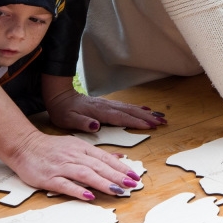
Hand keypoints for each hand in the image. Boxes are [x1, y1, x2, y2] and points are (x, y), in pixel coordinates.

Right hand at [4, 129, 142, 200]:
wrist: (24, 146)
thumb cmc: (51, 148)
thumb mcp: (76, 145)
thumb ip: (97, 153)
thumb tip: (119, 157)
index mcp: (81, 148)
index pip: (105, 158)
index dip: (120, 167)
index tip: (134, 175)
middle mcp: (74, 156)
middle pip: (98, 166)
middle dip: (117, 176)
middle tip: (132, 184)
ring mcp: (61, 167)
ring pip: (85, 174)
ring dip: (102, 183)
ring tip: (117, 191)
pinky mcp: (49, 178)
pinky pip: (66, 185)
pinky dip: (78, 190)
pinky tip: (90, 197)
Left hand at [43, 75, 166, 132]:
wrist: (60, 97)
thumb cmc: (64, 111)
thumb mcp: (68, 120)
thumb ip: (83, 123)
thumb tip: (96, 125)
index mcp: (100, 111)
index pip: (122, 117)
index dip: (137, 122)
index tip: (151, 125)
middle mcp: (107, 106)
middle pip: (131, 112)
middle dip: (148, 117)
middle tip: (162, 122)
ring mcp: (108, 104)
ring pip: (131, 108)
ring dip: (146, 113)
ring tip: (160, 116)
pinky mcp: (108, 105)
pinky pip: (127, 106)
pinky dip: (138, 108)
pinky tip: (145, 110)